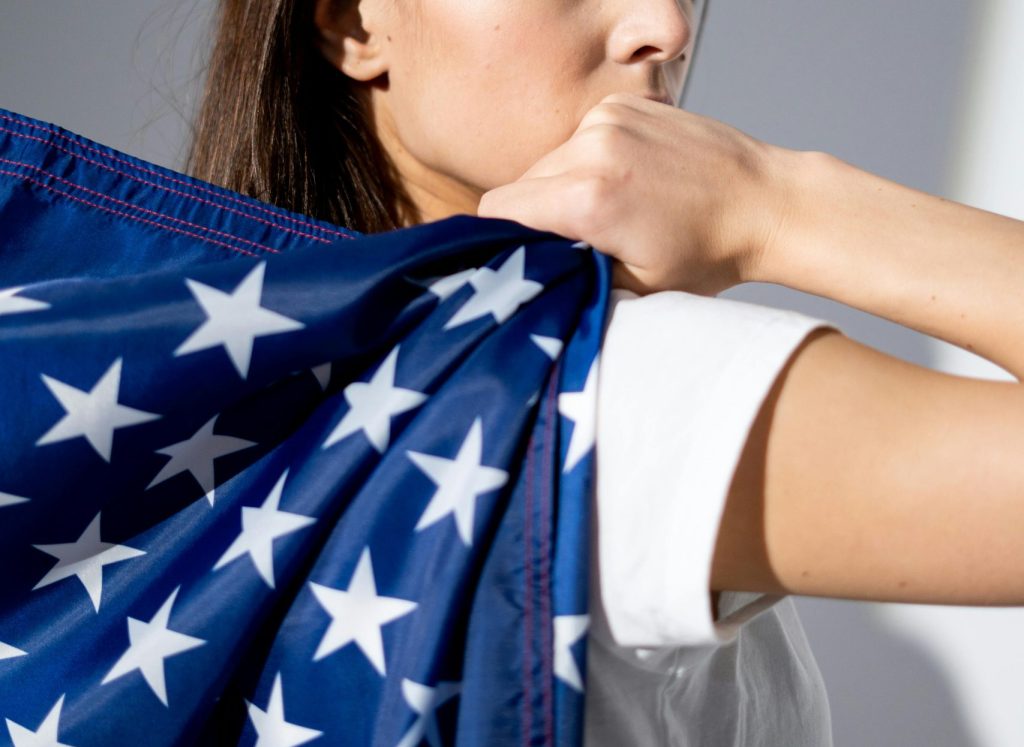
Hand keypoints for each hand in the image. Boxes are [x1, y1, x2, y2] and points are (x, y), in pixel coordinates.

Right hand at [476, 92, 795, 295]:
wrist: (767, 204)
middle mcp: (592, 148)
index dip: (502, 238)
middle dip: (538, 216)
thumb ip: (570, 278)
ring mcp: (609, 118)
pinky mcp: (623, 104)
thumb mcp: (634, 288)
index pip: (499, 209)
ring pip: (548, 160)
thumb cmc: (707, 254)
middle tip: (575, 241)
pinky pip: (577, 138)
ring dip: (562, 187)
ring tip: (607, 210)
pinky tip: (626, 181)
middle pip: (521, 184)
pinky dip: (589, 161)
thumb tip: (528, 278)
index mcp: (589, 198)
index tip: (523, 255)